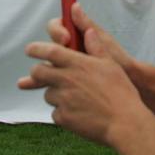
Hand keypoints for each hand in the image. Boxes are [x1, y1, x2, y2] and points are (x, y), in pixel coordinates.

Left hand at [19, 4, 146, 144]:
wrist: (124, 122)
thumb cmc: (120, 92)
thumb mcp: (111, 64)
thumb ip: (95, 47)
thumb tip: (88, 31)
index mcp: (77, 64)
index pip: (50, 51)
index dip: (37, 48)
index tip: (30, 49)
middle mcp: (66, 79)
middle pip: (38, 72)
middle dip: (37, 72)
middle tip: (43, 74)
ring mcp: (63, 99)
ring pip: (48, 94)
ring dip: (55, 94)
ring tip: (75, 99)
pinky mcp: (63, 118)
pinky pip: (55, 113)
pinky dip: (63, 113)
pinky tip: (79, 113)